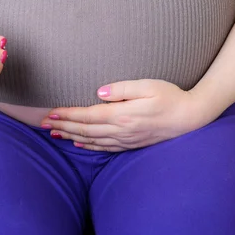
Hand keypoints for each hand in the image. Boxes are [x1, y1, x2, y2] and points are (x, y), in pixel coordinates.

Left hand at [40, 79, 205, 151]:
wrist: (191, 117)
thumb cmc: (171, 96)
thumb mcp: (148, 86)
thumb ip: (123, 88)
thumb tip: (99, 92)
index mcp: (123, 115)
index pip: (87, 116)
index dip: (66, 115)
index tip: (50, 113)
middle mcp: (121, 130)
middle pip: (85, 130)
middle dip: (62, 126)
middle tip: (43, 124)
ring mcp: (126, 139)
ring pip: (92, 140)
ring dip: (71, 136)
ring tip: (54, 133)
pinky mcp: (132, 143)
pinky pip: (105, 148)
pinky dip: (89, 146)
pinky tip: (79, 143)